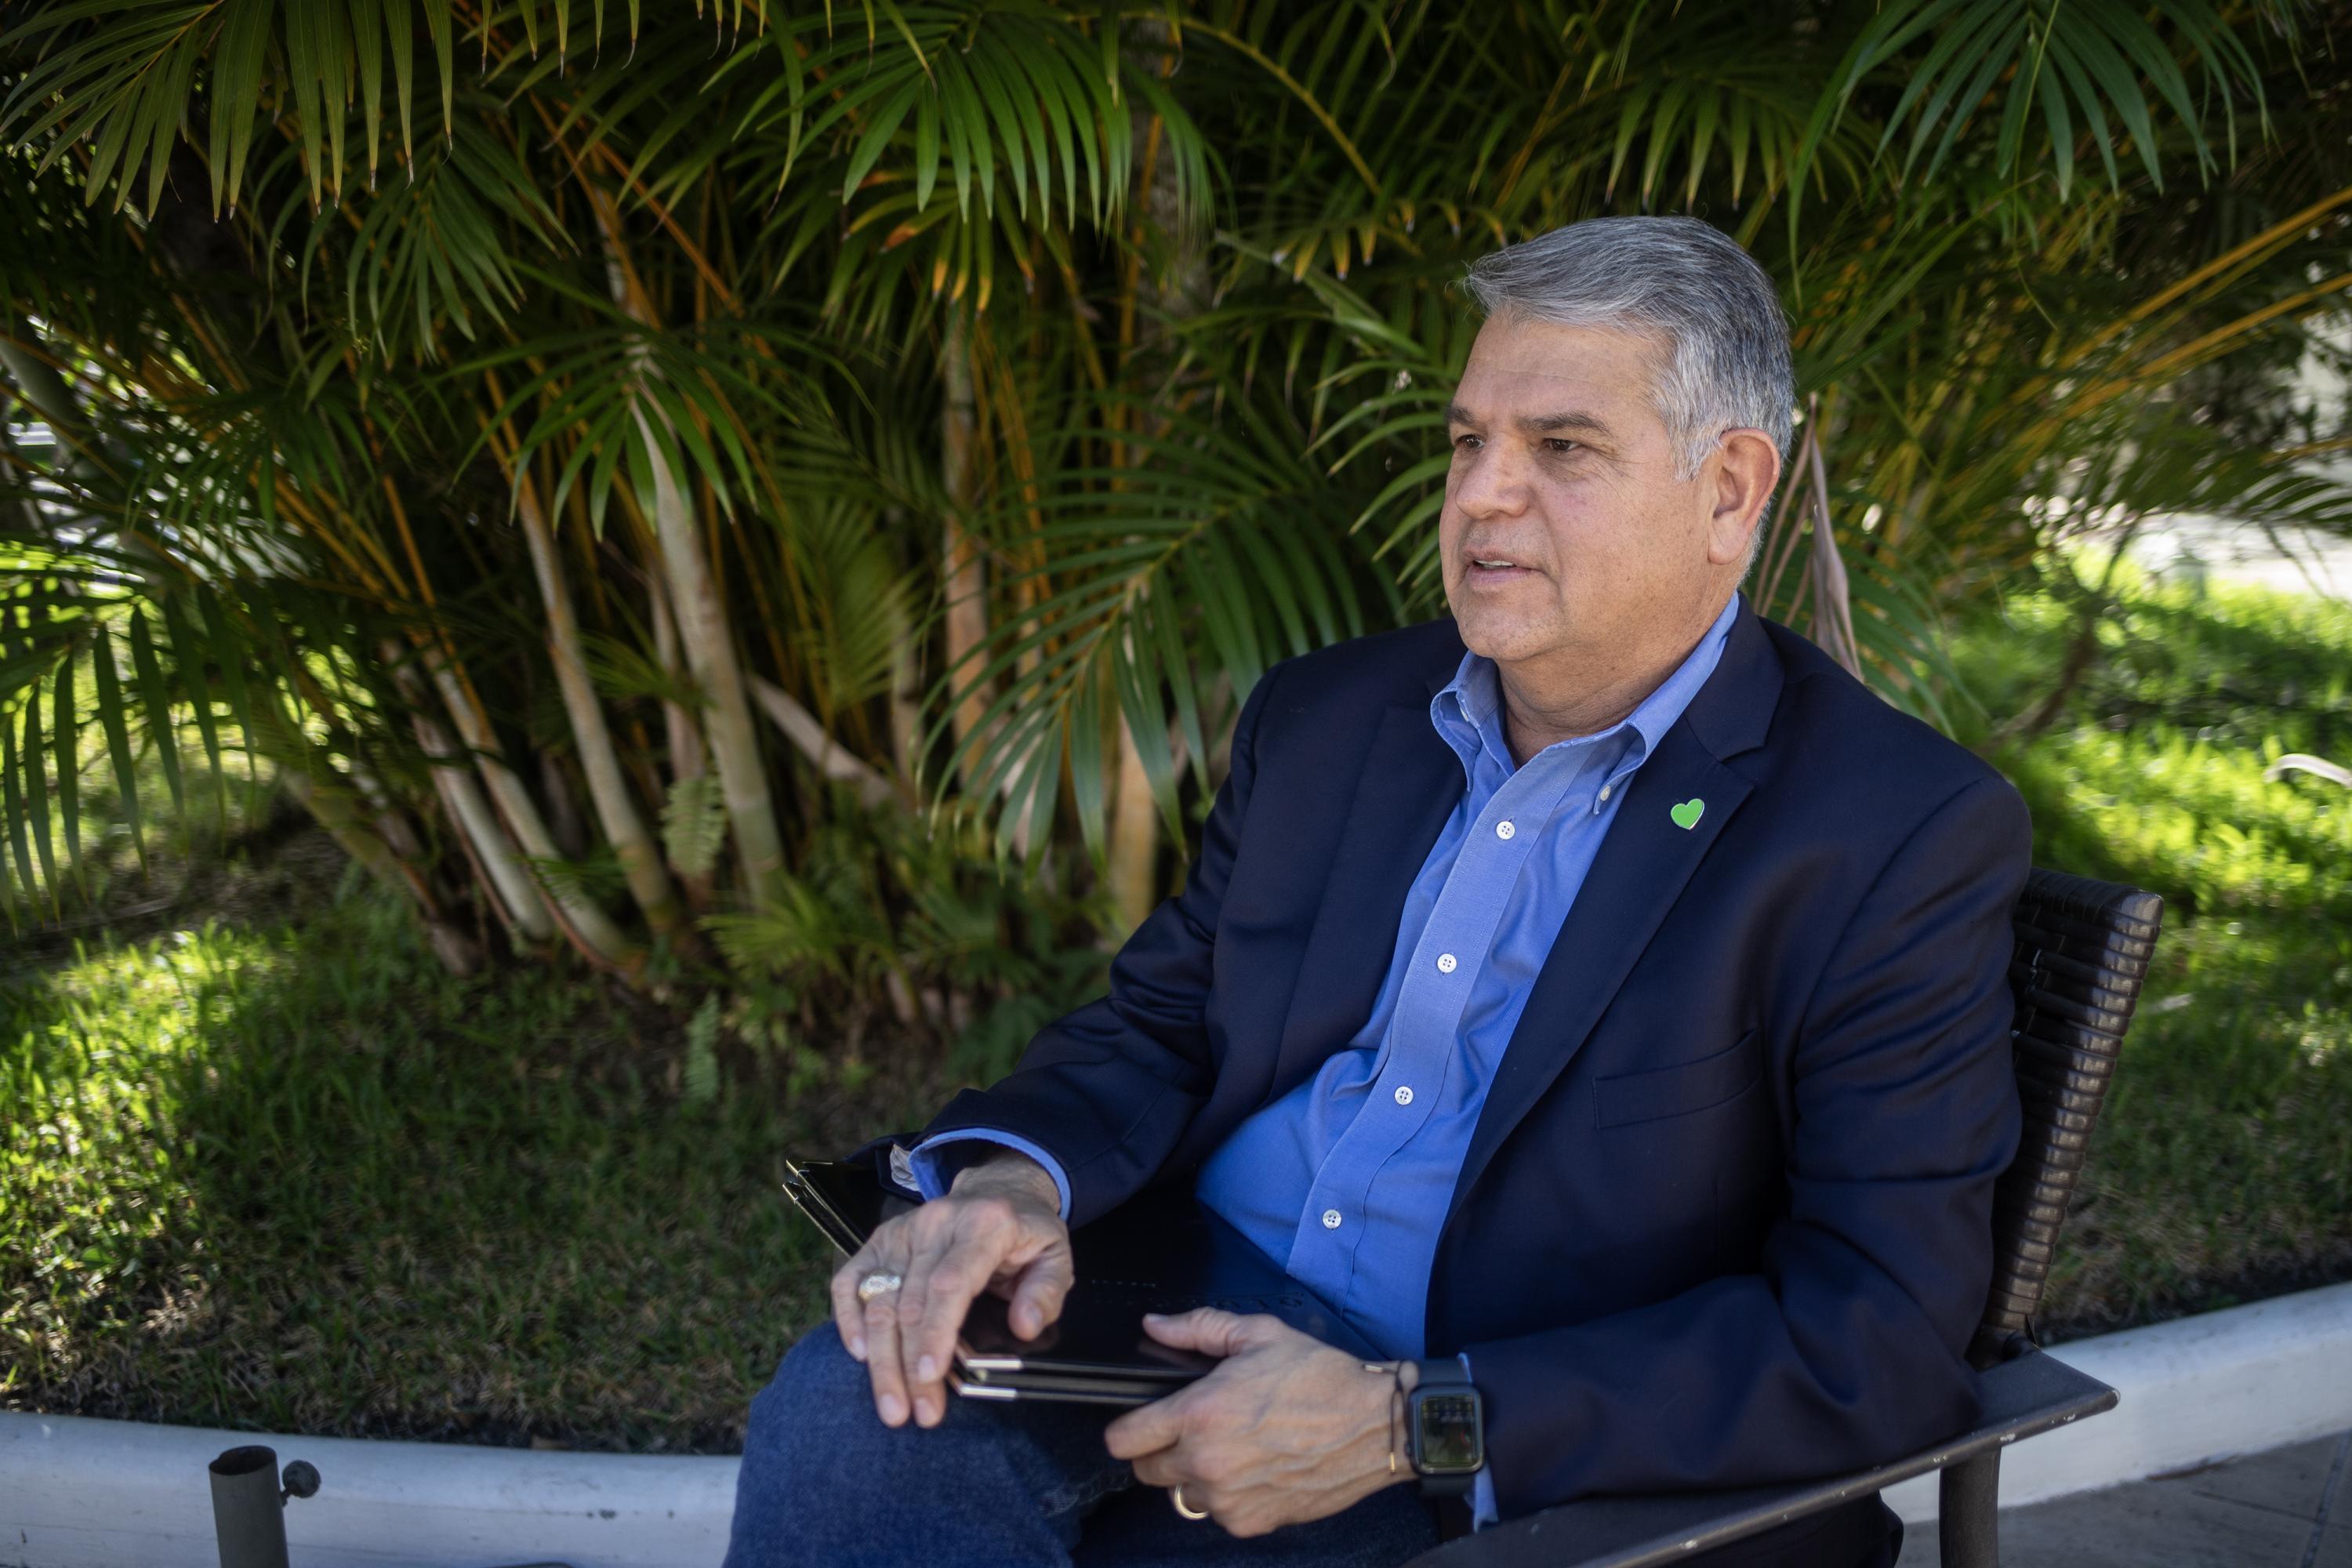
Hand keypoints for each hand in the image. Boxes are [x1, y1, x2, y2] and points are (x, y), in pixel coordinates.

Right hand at [828, 1148, 1071, 1430]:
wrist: (998, 1190)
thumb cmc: (1027, 1233)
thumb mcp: (1056, 1256)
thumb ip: (1046, 1292)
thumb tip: (1024, 1328)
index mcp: (983, 1225)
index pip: (950, 1283)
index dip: (936, 1332)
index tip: (930, 1377)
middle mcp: (935, 1224)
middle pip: (909, 1301)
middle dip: (908, 1364)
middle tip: (915, 1414)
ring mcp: (902, 1231)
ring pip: (878, 1298)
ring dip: (881, 1358)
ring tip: (891, 1406)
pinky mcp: (880, 1240)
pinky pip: (852, 1280)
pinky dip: (849, 1318)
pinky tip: (860, 1355)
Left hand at [1103, 1308, 1412, 1536]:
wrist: (1375, 1426)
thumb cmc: (1320, 1377)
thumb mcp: (1259, 1335)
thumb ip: (1198, 1328)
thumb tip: (1154, 1326)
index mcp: (1200, 1414)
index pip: (1123, 1440)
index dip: (1126, 1429)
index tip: (1138, 1423)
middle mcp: (1206, 1463)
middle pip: (1145, 1472)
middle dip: (1160, 1450)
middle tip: (1192, 1430)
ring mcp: (1227, 1500)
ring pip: (1181, 1494)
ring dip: (1195, 1475)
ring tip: (1231, 1449)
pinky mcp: (1251, 1522)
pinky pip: (1218, 1513)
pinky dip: (1228, 1496)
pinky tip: (1255, 1469)